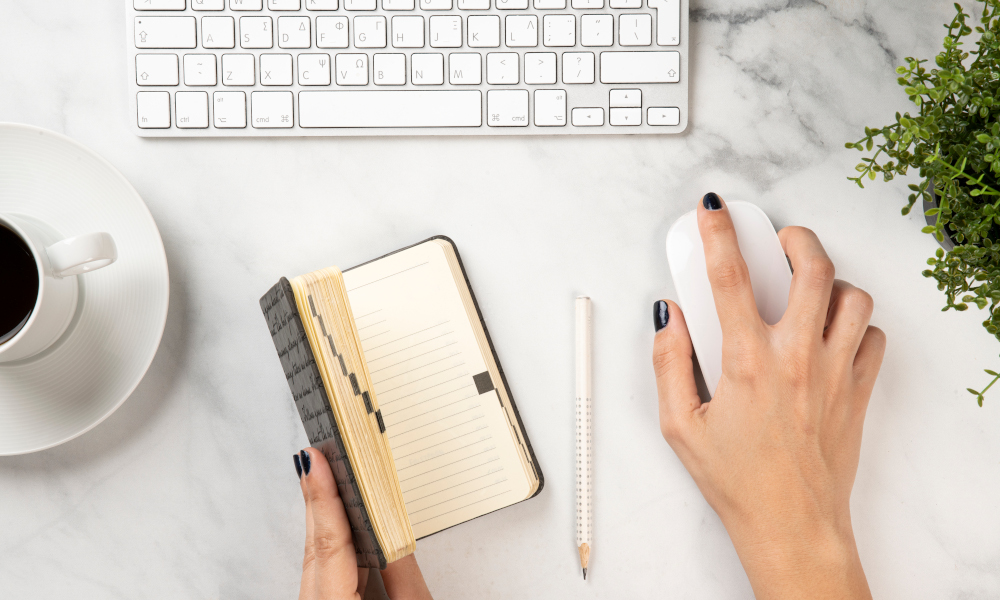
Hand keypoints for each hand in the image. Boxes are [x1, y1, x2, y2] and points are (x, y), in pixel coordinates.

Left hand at [295, 448, 433, 599]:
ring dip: (327, 514)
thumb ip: (404, 574)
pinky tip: (342, 514)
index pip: (329, 546)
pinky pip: (327, 566)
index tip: (318, 459)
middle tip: (323, 451)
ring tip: (331, 471)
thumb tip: (396, 527)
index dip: (325, 498)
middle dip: (321, 495)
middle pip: (317, 545)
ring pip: (319, 554)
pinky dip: (335, 538)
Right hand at [653, 194, 884, 599]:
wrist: (791, 523)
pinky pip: (872, 337)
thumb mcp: (679, 425)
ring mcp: (834, 372)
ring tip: (811, 286)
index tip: (714, 209)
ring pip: (852, 297)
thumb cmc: (737, 480)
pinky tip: (832, 332)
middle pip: (813, 269)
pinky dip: (856, 324)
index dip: (718, 232)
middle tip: (782, 239)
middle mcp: (796, 359)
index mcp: (747, 362)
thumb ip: (668, 362)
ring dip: (831, 281)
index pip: (729, 277)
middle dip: (797, 239)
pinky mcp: (858, 391)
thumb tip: (668, 318)